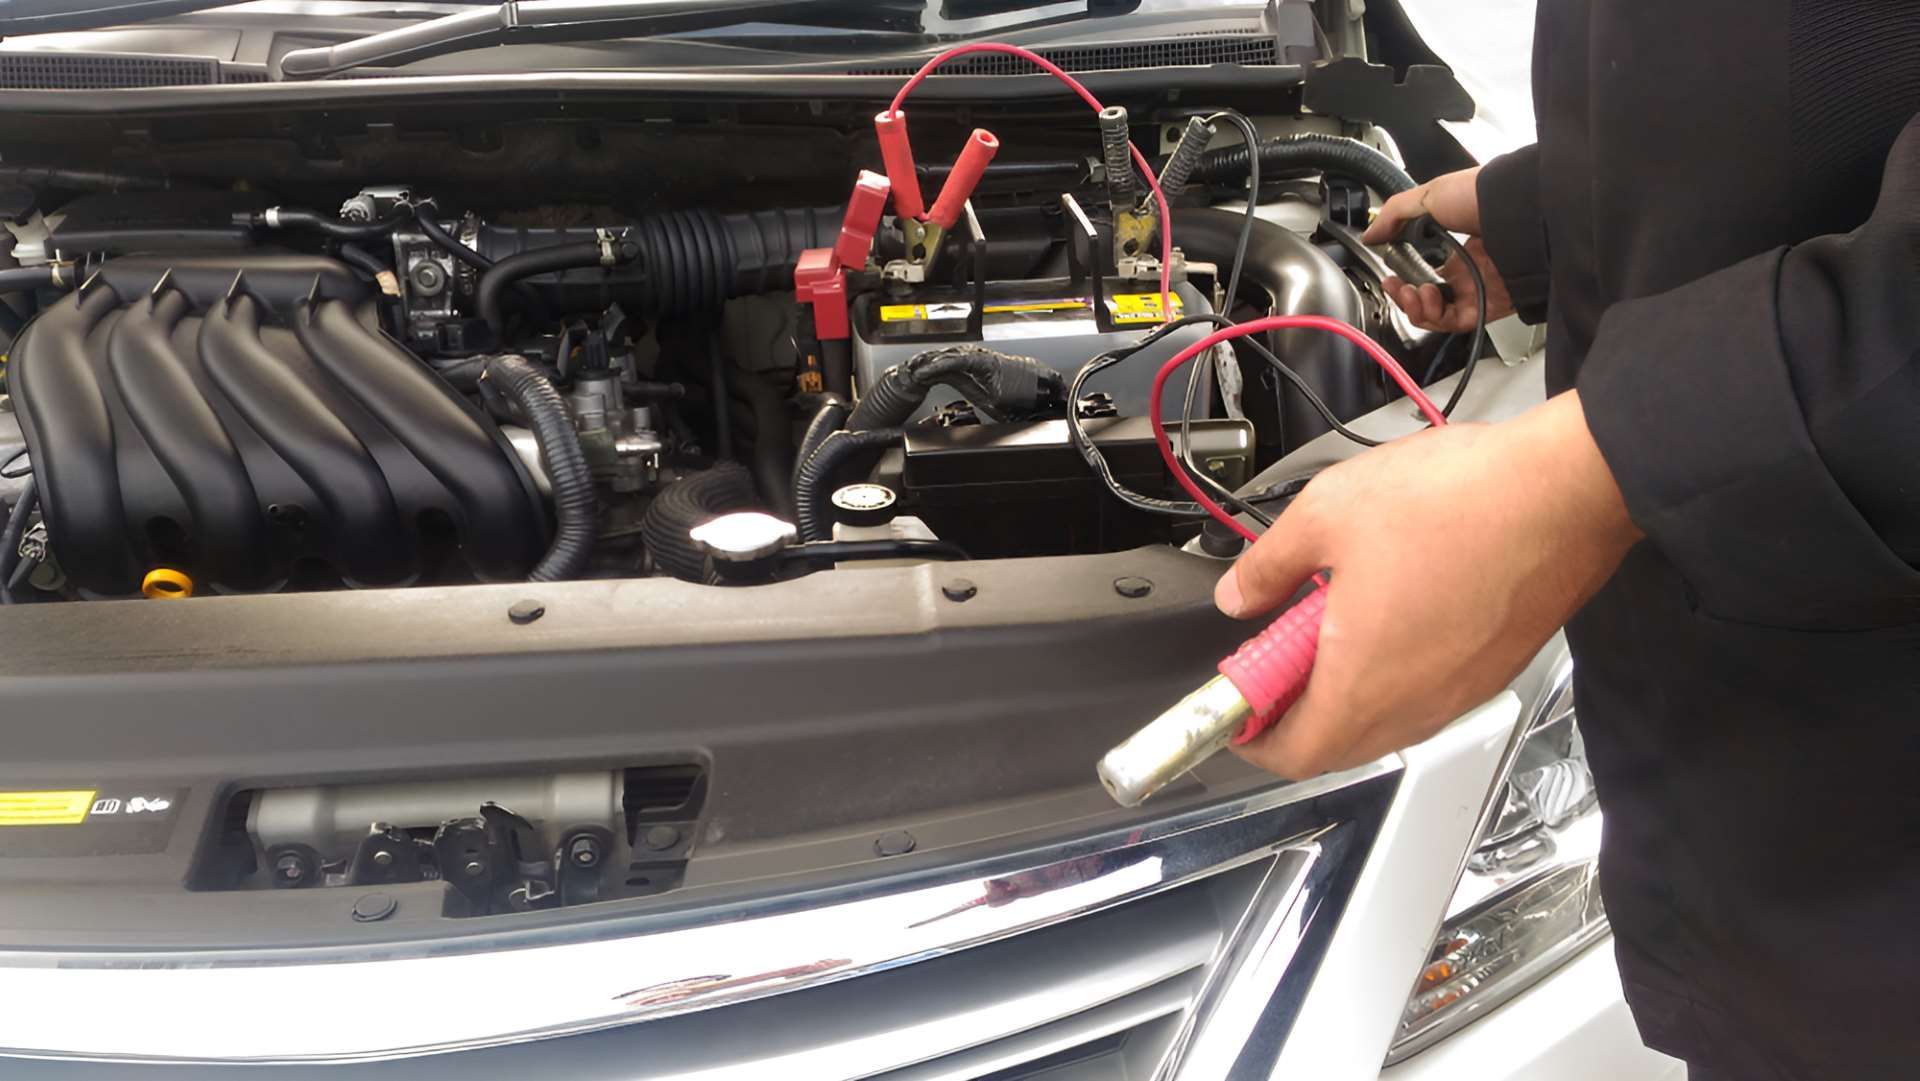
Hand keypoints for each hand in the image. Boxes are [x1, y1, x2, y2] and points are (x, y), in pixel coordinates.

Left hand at [1212, 391, 1641, 778]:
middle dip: (1292, 713)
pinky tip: (1381, 611)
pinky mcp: (1492, 669)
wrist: (1565, 489)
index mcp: (1363, 686)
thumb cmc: (1460, 503)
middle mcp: (1415, 707)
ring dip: (1341, 690)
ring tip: (1323, 623)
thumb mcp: (1326, 515)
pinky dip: (1387, 673)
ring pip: (1382, 720)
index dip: (1251, 738)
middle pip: (1336, 745)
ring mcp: (1460, 693)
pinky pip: (1424, 695)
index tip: (1234, 707)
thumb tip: (1239, 593)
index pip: (1292, 754)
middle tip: (1271, 661)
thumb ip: (1267, 565)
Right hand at [1360, 166, 1514, 332]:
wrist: (1517, 206)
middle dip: (1404, 296)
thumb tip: (1370, 234)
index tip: (1389, 273)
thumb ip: (1394, 215)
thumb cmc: (1481, 194)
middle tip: (1395, 286)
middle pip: (1427, 299)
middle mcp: (1468, 270)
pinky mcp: (1488, 304)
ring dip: (1415, 308)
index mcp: (1456, 246)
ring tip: (1412, 292)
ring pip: (1437, 315)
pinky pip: (1453, 322)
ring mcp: (1478, 288)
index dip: (1403, 278)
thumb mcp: (1428, 195)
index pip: (1424, 273)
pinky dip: (1433, 315)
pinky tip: (1426, 297)